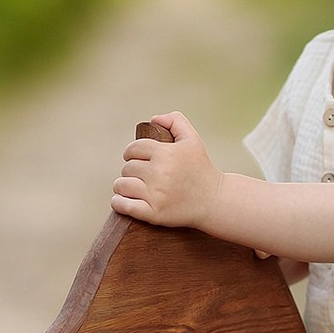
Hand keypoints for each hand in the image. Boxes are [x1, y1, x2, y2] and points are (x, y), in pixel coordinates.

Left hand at [111, 111, 221, 228]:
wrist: (215, 201)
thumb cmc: (202, 169)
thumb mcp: (193, 140)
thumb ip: (176, 121)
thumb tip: (153, 119)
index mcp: (165, 153)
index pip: (133, 149)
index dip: (131, 153)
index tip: (135, 158)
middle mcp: (159, 173)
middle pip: (127, 168)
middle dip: (131, 170)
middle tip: (140, 175)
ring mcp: (156, 195)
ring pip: (122, 185)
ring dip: (122, 186)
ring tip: (131, 187)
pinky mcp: (154, 213)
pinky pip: (124, 206)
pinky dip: (118, 203)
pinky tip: (121, 200)